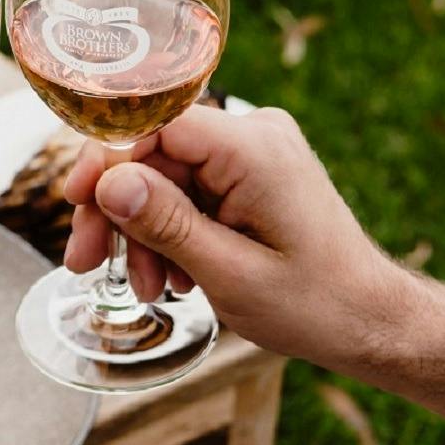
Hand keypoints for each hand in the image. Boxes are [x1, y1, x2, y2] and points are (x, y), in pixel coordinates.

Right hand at [61, 106, 416, 364]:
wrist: (370, 320)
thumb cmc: (314, 306)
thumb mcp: (229, 274)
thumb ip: (166, 223)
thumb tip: (108, 182)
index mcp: (254, 149)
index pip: (155, 123)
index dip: (106, 158)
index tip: (74, 201)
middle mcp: (255, 134)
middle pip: (154, 153)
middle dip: (117, 210)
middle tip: (87, 262)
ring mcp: (255, 152)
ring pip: (165, 175)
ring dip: (144, 231)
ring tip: (150, 288)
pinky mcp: (253, 173)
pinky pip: (191, 188)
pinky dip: (171, 230)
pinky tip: (174, 276)